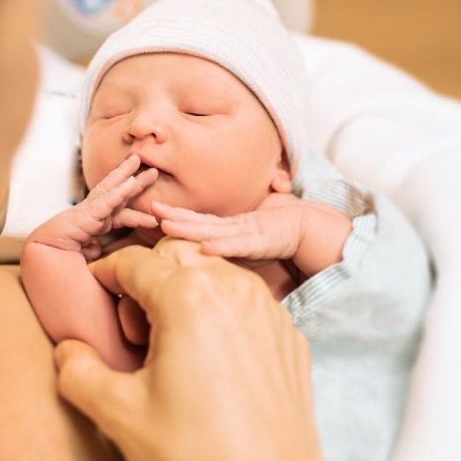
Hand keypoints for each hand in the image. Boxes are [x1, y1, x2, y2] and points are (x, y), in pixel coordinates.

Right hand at [28, 154, 158, 259]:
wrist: (43, 260)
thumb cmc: (61, 258)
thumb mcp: (86, 254)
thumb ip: (94, 248)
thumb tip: (98, 246)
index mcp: (96, 223)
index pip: (120, 211)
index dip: (136, 208)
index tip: (154, 209)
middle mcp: (93, 214)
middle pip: (118, 193)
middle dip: (135, 181)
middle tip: (153, 170)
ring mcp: (88, 213)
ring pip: (110, 190)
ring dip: (126, 175)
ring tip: (139, 161)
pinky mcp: (84, 216)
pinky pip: (105, 202)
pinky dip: (118, 193)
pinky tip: (130, 183)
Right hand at [54, 239, 330, 460]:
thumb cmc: (198, 459)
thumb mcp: (119, 414)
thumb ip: (79, 371)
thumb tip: (69, 349)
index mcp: (189, 298)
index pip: (134, 260)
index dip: (106, 275)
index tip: (96, 295)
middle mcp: (235, 290)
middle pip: (178, 254)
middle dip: (149, 276)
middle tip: (135, 328)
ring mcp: (270, 311)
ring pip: (217, 271)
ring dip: (187, 290)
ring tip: (173, 343)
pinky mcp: (290, 336)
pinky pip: (248, 301)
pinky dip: (222, 312)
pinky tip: (210, 359)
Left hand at [152, 194, 304, 263]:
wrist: (308, 227)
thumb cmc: (278, 235)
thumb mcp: (249, 243)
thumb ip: (232, 245)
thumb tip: (209, 253)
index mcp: (230, 228)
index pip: (199, 221)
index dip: (177, 215)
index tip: (155, 210)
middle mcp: (233, 227)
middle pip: (198, 221)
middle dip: (174, 215)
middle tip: (151, 207)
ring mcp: (246, 232)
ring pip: (212, 230)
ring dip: (188, 227)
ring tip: (167, 224)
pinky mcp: (260, 241)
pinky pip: (238, 245)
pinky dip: (222, 247)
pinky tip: (206, 247)